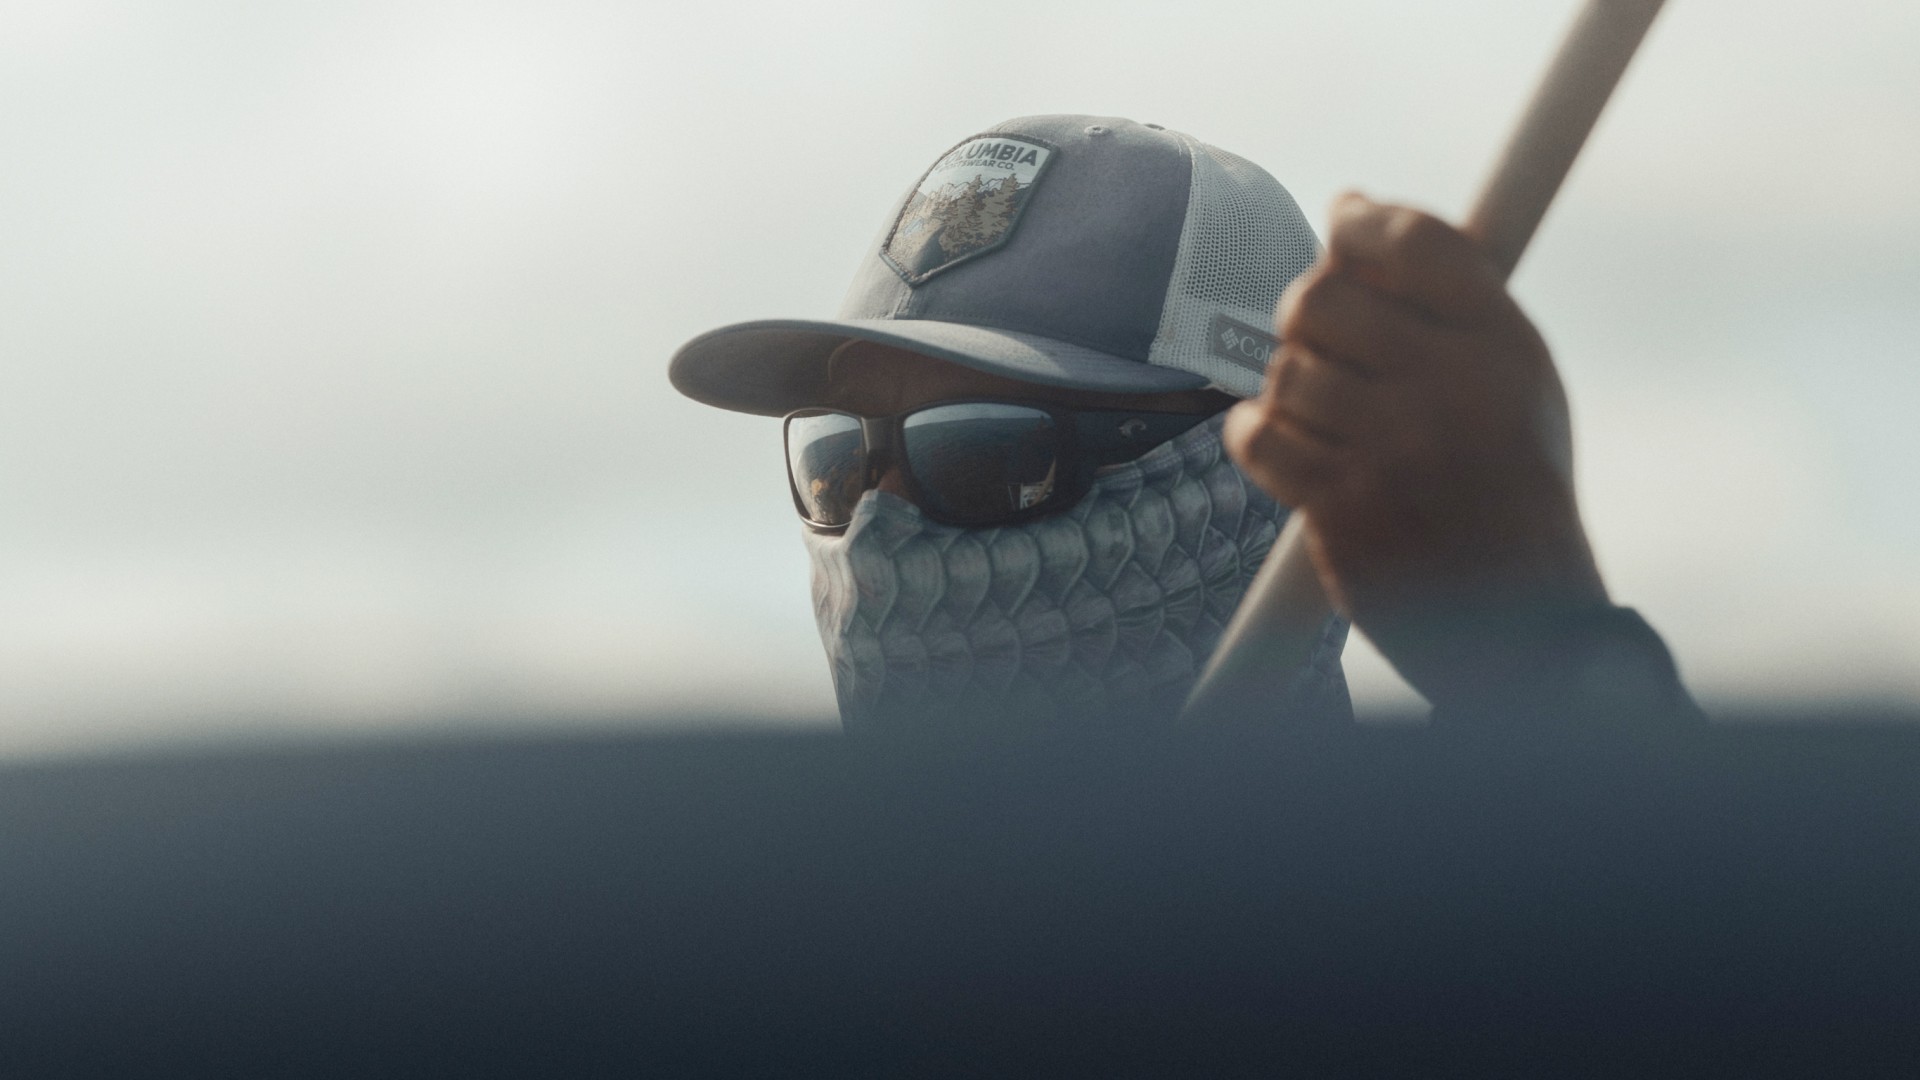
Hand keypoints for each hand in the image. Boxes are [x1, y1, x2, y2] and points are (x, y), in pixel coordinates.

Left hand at [1223, 193, 1607, 705]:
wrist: (1519, 619)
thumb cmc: (1509, 482)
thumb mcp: (1519, 377)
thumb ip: (1450, 295)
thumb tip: (1350, 205)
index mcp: (1502, 346)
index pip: (1414, 241)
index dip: (1361, 220)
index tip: (1343, 221)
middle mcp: (1450, 388)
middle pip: (1322, 297)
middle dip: (1308, 309)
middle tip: (1323, 336)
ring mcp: (1391, 448)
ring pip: (1285, 369)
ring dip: (1291, 386)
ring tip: (1328, 415)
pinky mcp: (1341, 505)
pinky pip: (1257, 435)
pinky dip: (1259, 435)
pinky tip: (1288, 444)